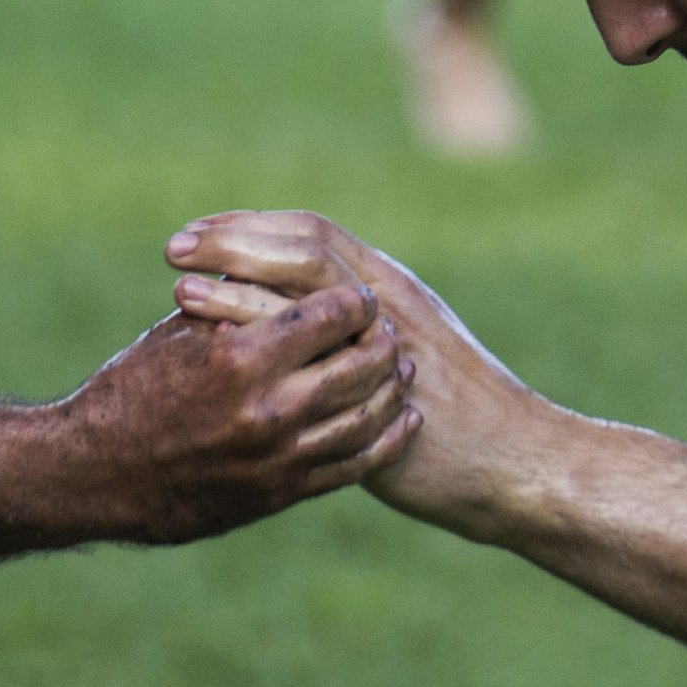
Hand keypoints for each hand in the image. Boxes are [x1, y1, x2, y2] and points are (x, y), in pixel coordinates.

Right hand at [50, 281, 412, 543]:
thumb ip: (233, 301)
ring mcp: (276, 458)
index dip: (353, 302)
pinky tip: (401, 421)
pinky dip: (386, 441)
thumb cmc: (130, 391)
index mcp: (239, 358)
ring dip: (392, 390)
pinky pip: (352, 466)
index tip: (361, 295)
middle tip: (390, 329)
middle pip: (358, 366)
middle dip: (382, 342)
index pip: (327, 316)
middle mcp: (264, 410)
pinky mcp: (279, 494)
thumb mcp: (177, 333)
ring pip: (365, 418)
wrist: (94, 475)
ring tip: (404, 370)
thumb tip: (276, 262)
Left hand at [168, 210, 547, 539]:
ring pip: (304, 299)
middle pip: (301, 249)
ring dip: (235, 290)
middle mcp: (387, 305)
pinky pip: (313, 365)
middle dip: (231, 243)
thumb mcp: (410, 344)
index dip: (249, 226)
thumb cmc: (462, 408)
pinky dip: (266, 352)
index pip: (310, 232)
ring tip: (179, 290)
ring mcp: (384, 349)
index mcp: (389, 286)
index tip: (196, 231)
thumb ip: (356, 323)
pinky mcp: (378, 398)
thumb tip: (295, 308)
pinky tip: (219, 355)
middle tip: (173, 248)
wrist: (514, 460)